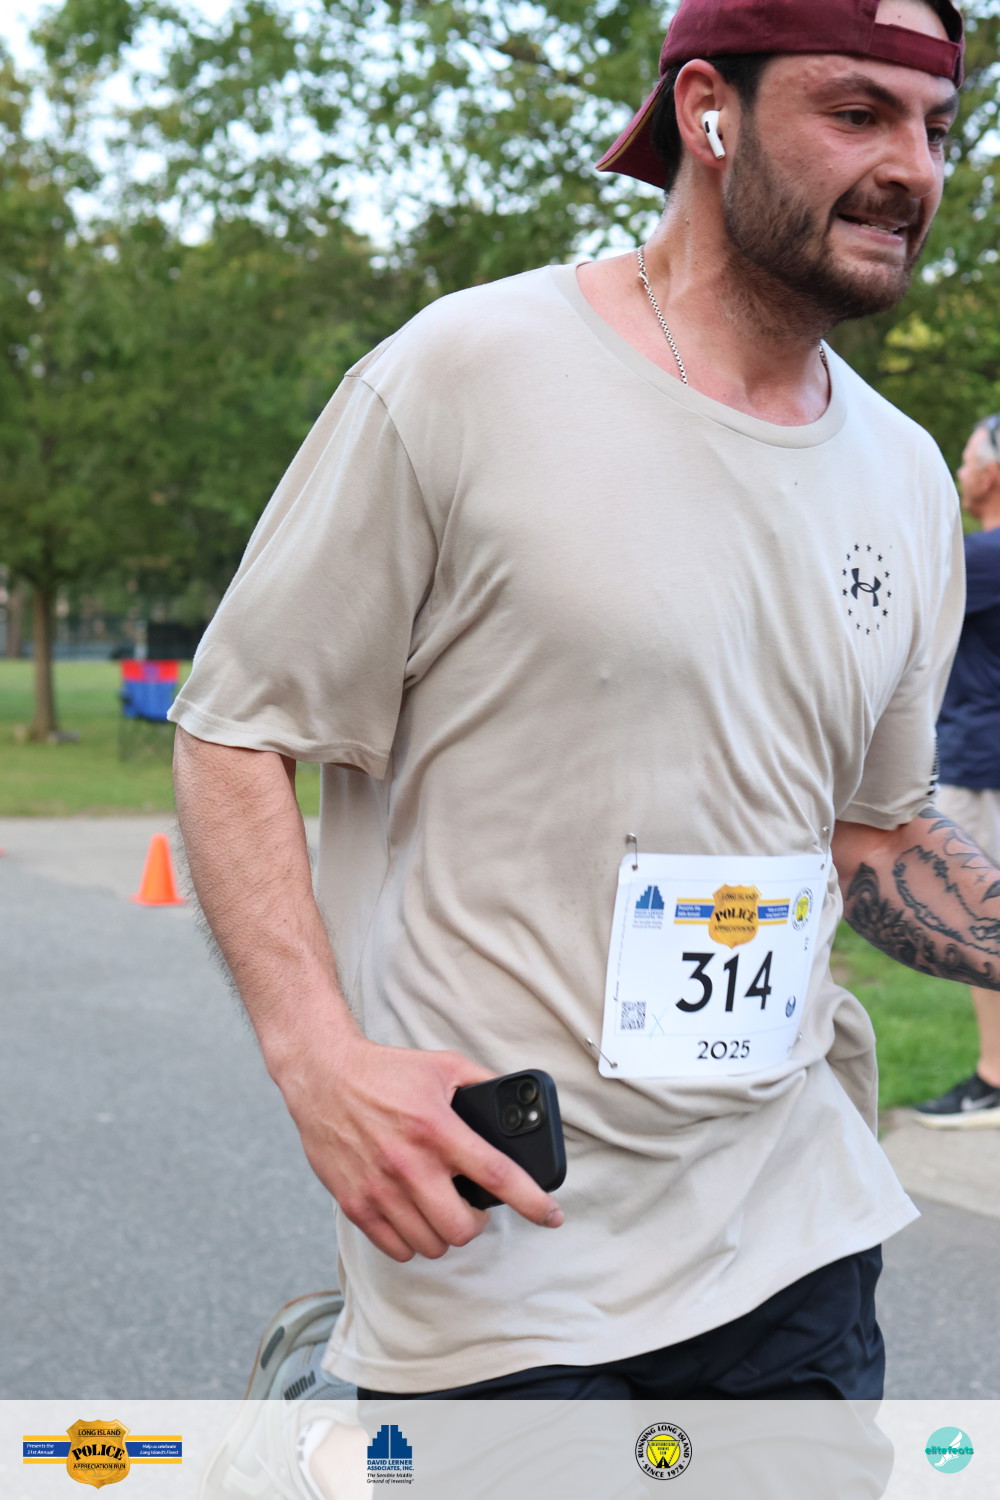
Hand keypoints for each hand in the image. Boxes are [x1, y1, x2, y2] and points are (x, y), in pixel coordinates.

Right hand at [280, 1034, 564, 1261]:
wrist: (323, 1076)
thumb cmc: (385, 1072)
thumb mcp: (444, 1066)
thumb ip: (483, 1085)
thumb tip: (519, 1105)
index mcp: (437, 1127)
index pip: (495, 1175)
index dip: (531, 1201)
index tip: (551, 1215)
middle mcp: (409, 1163)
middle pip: (462, 1228)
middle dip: (475, 1222)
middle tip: (471, 1206)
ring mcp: (380, 1187)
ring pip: (431, 1244)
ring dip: (443, 1233)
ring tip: (440, 1210)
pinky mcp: (355, 1203)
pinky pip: (396, 1249)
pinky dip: (411, 1241)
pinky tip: (413, 1218)